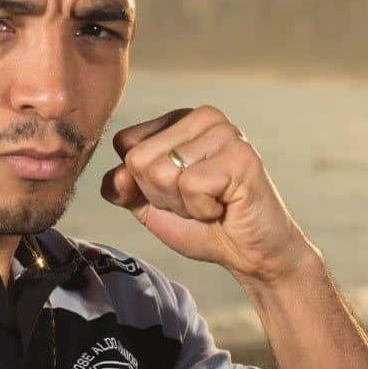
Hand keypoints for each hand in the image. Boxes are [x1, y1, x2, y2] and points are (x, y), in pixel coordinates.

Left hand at [100, 106, 318, 284]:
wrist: (251, 252)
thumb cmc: (204, 225)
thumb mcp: (151, 206)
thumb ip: (124, 188)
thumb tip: (116, 176)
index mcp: (179, 119)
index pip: (125, 144)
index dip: (143, 183)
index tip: (178, 192)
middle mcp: (203, 116)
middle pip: (139, 159)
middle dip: (162, 196)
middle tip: (198, 201)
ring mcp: (224, 132)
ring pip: (162, 172)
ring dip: (184, 204)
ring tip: (213, 203)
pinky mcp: (240, 156)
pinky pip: (190, 186)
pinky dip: (202, 209)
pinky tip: (225, 206)